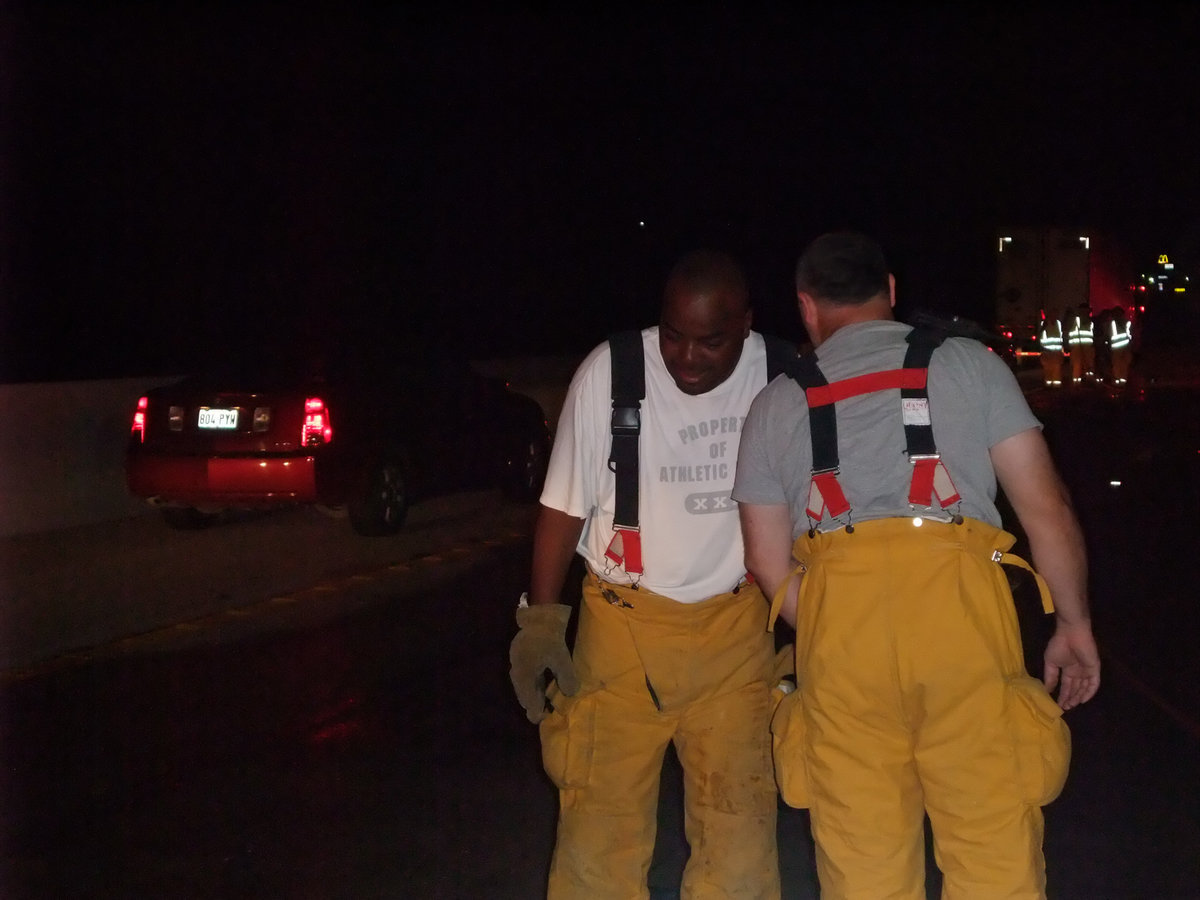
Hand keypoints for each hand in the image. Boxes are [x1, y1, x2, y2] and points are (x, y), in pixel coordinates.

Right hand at [508, 603, 578, 722]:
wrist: (539, 616)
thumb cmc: (550, 638)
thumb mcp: (561, 658)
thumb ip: (565, 677)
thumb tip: (570, 694)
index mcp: (524, 675)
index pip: (529, 700)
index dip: (536, 711)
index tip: (544, 718)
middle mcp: (517, 672)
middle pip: (523, 695)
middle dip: (533, 704)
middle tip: (543, 713)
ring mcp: (516, 664)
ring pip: (523, 686)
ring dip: (532, 695)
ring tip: (541, 703)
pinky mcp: (519, 658)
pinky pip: (523, 678)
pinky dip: (531, 685)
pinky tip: (539, 686)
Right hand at [1043, 621, 1100, 709]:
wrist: (1071, 633)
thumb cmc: (1059, 645)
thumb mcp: (1050, 662)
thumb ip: (1051, 677)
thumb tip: (1047, 690)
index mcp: (1067, 670)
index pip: (1066, 686)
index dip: (1062, 695)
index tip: (1058, 705)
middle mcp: (1078, 672)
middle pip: (1075, 689)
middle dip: (1070, 698)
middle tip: (1065, 708)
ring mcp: (1087, 671)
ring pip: (1084, 688)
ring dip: (1078, 697)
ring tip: (1072, 705)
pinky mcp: (1094, 669)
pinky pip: (1093, 684)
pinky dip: (1089, 692)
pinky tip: (1082, 700)